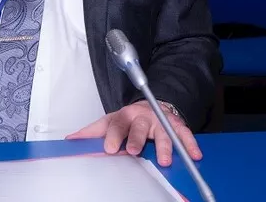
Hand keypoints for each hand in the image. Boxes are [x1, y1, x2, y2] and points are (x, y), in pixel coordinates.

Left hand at [66, 101, 201, 166]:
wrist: (153, 105)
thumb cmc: (129, 119)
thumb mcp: (109, 122)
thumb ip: (92, 132)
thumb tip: (70, 140)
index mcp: (124, 116)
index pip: (116, 124)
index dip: (113, 136)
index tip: (110, 148)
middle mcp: (142, 117)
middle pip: (138, 127)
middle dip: (136, 138)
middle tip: (134, 150)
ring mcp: (160, 120)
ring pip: (163, 131)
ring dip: (165, 146)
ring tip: (165, 160)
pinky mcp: (177, 125)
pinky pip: (185, 134)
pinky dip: (190, 144)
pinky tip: (194, 155)